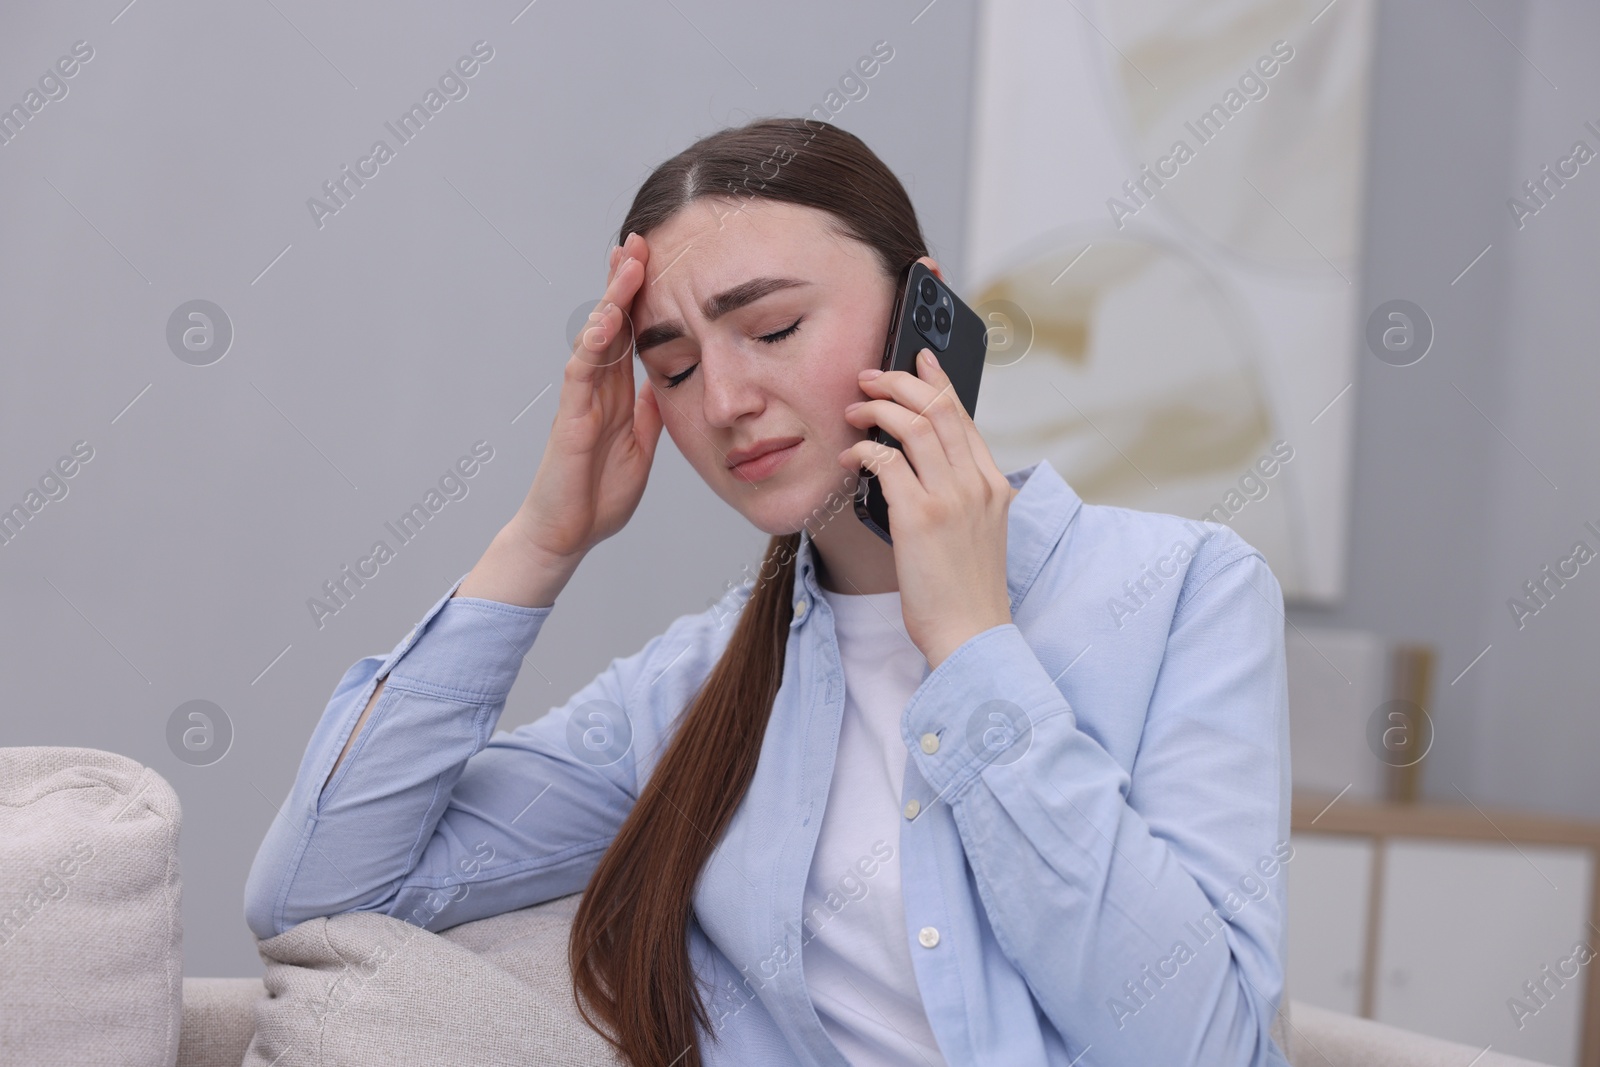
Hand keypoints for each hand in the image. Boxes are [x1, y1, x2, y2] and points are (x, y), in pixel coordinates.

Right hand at [510, 232, 663, 564]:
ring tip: (626, 261)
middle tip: (640, 239)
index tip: (656, 261)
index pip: (629, 334)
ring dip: (611, 299)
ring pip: (595, 337)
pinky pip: (580, 373)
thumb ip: (650, 413)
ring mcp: (581, 399)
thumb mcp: (642, 448)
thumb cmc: (598, 496)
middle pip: (611, 322)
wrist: (567, 536)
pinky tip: (605, 319)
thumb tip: (666, 380)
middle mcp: (596, 388)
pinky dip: (592, 344)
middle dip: (624, 281)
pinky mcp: (569, 418)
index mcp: (616, 393)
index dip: (641, 298)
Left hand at [837, 348, 1012, 667]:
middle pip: (938, 410)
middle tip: (868, 377)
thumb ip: (959, 495)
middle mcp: (977, 485)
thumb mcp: (977, 533)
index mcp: (994, 486)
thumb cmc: (965, 592)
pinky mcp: (920, 517)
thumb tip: (916, 463)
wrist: (971, 634)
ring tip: (853, 410)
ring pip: (913, 426)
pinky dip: (863, 450)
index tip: (918, 359)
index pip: (964, 418)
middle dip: (898, 382)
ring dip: (877, 409)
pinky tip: (849, 456)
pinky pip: (886, 462)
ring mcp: (951, 498)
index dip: (937, 382)